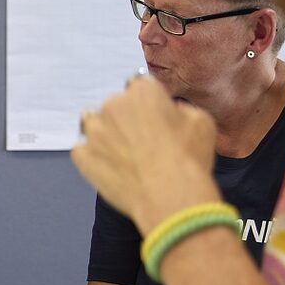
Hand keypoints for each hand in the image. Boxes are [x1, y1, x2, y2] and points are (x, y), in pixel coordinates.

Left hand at [70, 77, 220, 231]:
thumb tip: (173, 111)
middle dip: (126, 120)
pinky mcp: (82, 155)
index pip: (140, 87)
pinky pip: (82, 150)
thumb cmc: (189, 159)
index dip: (149, 104)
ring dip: (105, 135)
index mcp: (142, 91)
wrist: (170, 197)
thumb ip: (182, 109)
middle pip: (116, 106)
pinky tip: (111, 168)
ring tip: (123, 155)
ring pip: (94, 125)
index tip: (154, 119)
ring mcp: (94, 131)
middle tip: (142, 143)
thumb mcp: (202, 122)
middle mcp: (113, 105)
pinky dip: (93, 157)